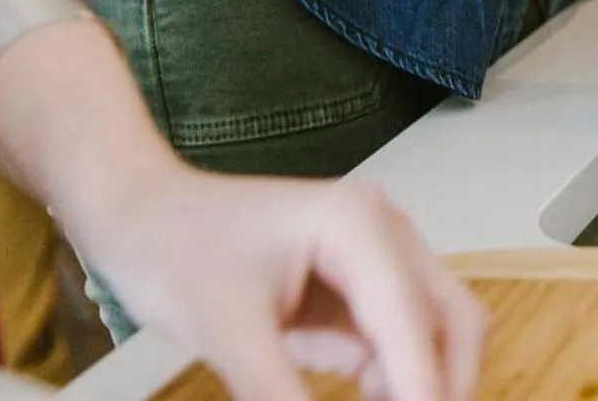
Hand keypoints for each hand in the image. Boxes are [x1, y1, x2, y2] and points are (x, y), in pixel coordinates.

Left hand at [80, 167, 486, 400]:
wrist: (143, 215)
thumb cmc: (174, 255)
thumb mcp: (226, 332)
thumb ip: (278, 397)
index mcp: (359, 226)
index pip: (410, 321)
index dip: (423, 389)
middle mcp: (387, 233)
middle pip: (453, 320)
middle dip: (444, 387)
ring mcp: (381, 256)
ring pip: (437, 331)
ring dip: (422, 383)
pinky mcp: (363, 284)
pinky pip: (400, 339)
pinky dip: (396, 381)